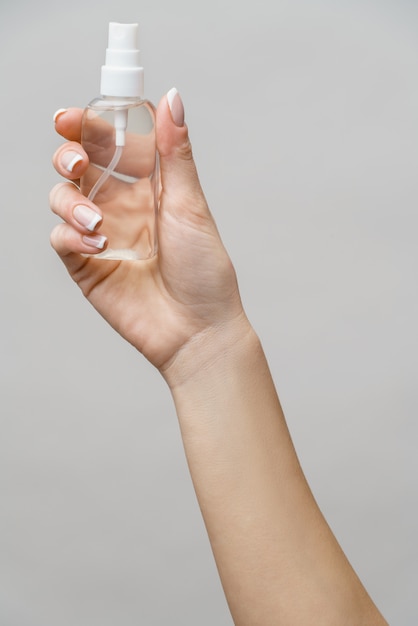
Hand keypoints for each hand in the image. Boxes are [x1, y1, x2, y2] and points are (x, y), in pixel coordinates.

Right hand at [50, 90, 245, 374]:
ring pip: (63, 197)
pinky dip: (71, 235)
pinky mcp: (86, 265)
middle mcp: (122, 206)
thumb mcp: (190, 205)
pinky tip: (96, 245)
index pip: (112, 143)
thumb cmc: (204, 270)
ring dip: (70, 200)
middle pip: (79, 164)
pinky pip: (62, 238)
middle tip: (76, 161)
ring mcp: (102, 234)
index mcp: (149, 186)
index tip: (75, 118)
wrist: (197, 330)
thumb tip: (172, 98)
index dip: (91, 125)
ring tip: (97, 222)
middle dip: (69, 154)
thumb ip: (175, 153)